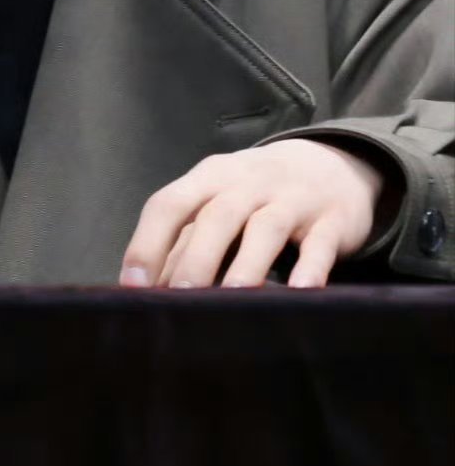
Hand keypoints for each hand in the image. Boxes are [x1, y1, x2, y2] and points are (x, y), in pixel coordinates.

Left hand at [118, 139, 388, 289]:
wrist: (333, 165)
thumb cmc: (258, 194)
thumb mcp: (221, 204)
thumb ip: (187, 242)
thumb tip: (147, 291)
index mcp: (211, 178)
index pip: (170, 204)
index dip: (148, 243)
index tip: (132, 285)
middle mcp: (248, 183)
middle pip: (216, 216)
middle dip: (195, 259)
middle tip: (178, 301)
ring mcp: (292, 199)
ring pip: (266, 228)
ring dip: (248, 263)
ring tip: (234, 298)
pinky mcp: (331, 221)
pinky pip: (320, 244)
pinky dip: (311, 267)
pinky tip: (301, 291)